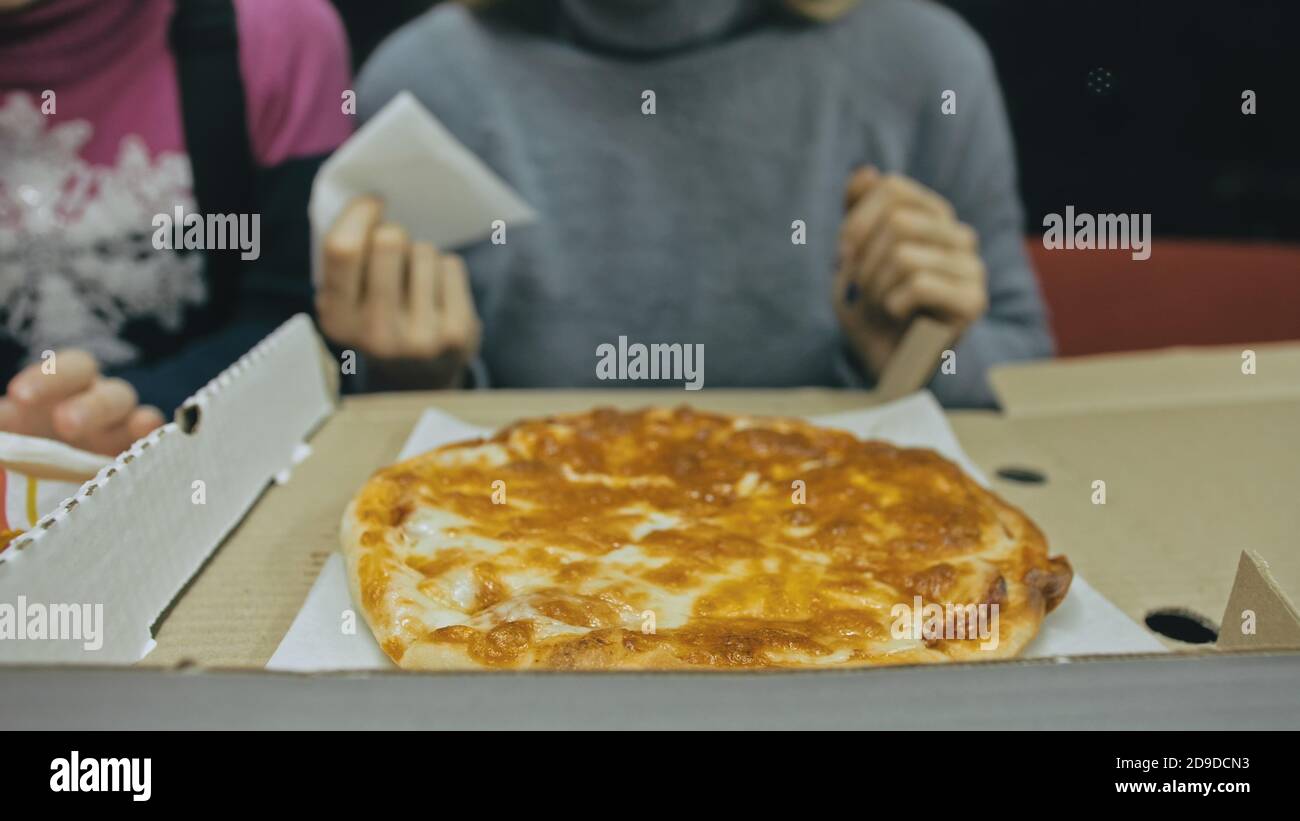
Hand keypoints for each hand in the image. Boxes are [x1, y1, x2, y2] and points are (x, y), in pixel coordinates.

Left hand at [0, 350, 163, 454]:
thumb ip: (0, 432)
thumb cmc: (18, 462)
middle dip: (89, 405)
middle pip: (109, 391)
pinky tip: (144, 446)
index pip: (71, 369)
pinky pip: (157, 445)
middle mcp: (101, 408)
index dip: (50, 377)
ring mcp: (126, 436)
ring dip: (123, 426)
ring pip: (137, 414)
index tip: (19, 397)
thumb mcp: (6, 438)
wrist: (38, 499)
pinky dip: (155, 442)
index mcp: (67, 394)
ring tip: (111, 453)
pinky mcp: (142, 461)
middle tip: (65, 425)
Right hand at [316, 196, 481, 389]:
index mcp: (336, 321)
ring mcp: (419, 338)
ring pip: (424, 251)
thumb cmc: (378, 319)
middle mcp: (375, 335)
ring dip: (421, 256)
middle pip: (389, 241)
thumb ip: (344, 259)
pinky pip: (451, 265)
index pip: (343, 249)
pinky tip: (438, 295)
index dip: (359, 214)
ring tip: (417, 284)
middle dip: (394, 235)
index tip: (373, 202)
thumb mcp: (346, 299)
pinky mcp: (456, 333)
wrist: (420, 375)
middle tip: (395, 252)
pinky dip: (445, 269)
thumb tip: (367, 203)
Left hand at [833, 167, 987, 376]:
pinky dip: (893, 303)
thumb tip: (866, 173)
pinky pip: (919, 284)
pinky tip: (897, 315)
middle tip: (861, 289)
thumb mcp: (851, 255)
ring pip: (904, 255)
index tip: (844, 253)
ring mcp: (971, 267)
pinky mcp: (972, 301)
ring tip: (880, 305)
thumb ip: (857, 211)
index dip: (856, 220)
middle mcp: (958, 234)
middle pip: (897, 223)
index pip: (892, 188)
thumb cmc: (868, 306)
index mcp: (932, 215)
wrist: (883, 361)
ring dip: (876, 287)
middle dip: (864, 261)